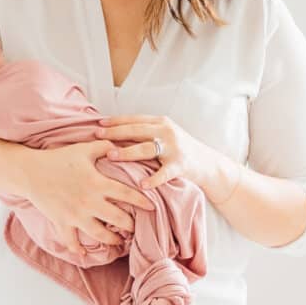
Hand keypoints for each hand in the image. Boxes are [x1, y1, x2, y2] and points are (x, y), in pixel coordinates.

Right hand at [18, 139, 152, 248]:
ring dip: (111, 240)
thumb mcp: (83, 149)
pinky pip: (71, 241)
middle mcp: (89, 202)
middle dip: (130, 225)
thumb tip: (120, 144)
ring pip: (100, 234)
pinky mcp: (62, 223)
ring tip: (118, 241)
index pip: (127, 194)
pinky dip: (78, 249)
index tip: (152, 208)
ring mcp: (75, 215)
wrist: (30, 172)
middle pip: (118, 219)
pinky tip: (84, 253)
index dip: (142, 202)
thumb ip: (104, 147)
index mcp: (98, 183)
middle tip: (135, 227)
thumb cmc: (58, 158)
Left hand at [94, 114, 239, 204]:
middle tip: (97, 138)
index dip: (115, 121)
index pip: (134, 119)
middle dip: (115, 133)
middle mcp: (166, 132)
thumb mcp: (163, 136)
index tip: (98, 125)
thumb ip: (144, 133)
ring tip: (111, 156)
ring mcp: (174, 148)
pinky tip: (142, 185)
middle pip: (136, 130)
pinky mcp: (181, 165)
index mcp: (160, 123)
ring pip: (146, 148)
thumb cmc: (180, 151)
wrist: (207, 163)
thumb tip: (114, 134)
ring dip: (127, 152)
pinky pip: (165, 173)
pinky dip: (153, 179)